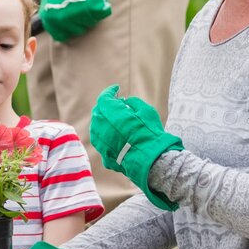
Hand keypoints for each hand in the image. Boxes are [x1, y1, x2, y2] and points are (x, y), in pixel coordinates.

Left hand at [39, 0, 111, 41]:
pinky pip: (103, 12)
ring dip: (93, 10)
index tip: (73, 20)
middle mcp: (63, 20)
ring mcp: (78, 15)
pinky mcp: (93, 8)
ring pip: (92, 21)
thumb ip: (54, 15)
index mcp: (50, 19)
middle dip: (83, 19)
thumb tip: (60, 29)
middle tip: (83, 4)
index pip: (62, 36)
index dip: (69, 28)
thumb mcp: (49, 0)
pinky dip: (104, 2)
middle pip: (79, 30)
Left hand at [90, 85, 183, 210]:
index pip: (104, 97)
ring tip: (118, 123)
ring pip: (98, 127)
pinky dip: (109, 138)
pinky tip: (118, 138)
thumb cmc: (149, 132)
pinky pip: (104, 143)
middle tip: (118, 105)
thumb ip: (132, 102)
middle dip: (107, 107)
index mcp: (107, 111)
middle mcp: (98, 124)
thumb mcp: (145, 111)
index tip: (117, 89)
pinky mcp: (103, 154)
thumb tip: (125, 102)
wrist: (150, 158)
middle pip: (99, 111)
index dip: (111, 91)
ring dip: (106, 123)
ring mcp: (99, 141)